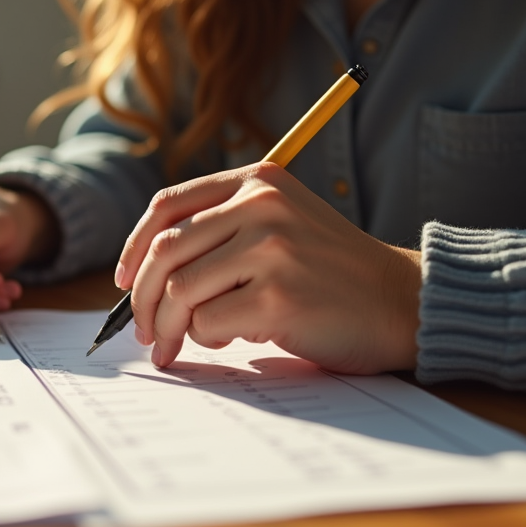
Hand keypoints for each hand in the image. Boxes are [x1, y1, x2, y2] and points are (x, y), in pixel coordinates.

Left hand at [117, 162, 420, 372]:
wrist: (401, 302)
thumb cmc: (332, 272)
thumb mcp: (282, 223)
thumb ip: (224, 228)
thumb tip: (143, 272)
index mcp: (258, 181)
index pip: (168, 206)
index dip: (134, 247)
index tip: (124, 280)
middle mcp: (262, 206)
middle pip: (165, 251)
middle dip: (141, 297)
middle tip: (141, 329)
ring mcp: (271, 249)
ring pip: (180, 289)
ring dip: (167, 327)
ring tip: (173, 345)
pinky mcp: (278, 297)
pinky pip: (208, 323)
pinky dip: (205, 340)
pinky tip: (229, 341)